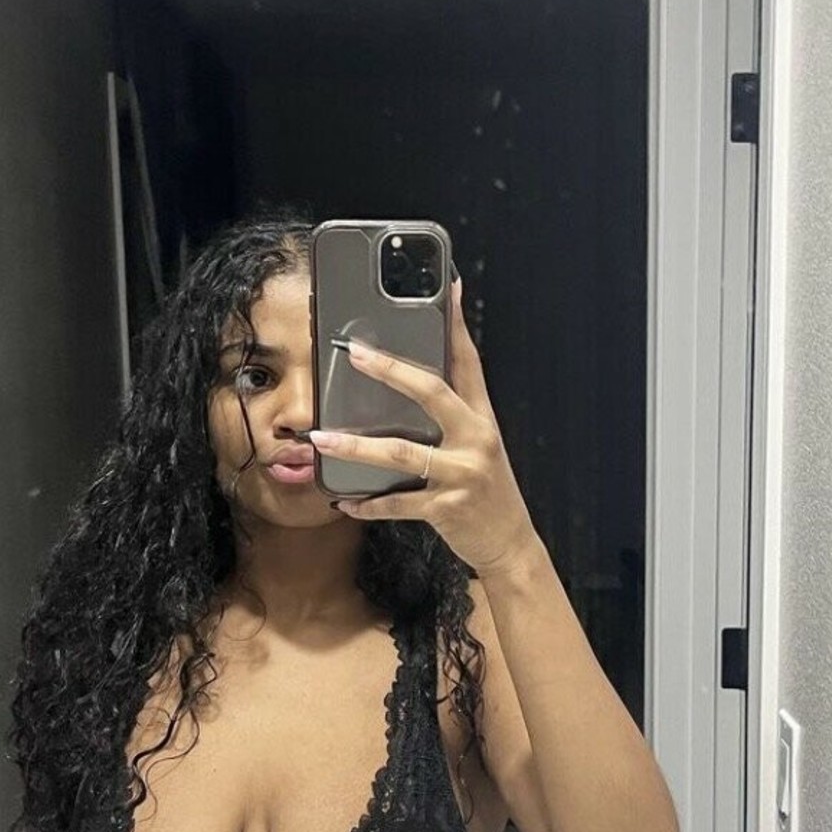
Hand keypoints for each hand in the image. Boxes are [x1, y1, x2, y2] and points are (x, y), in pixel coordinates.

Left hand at [305, 278, 538, 577]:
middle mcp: (476, 439)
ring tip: (321, 439)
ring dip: (357, 447)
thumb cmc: (485, 488)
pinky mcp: (447, 508)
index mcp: (482, 418)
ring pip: (403, 454)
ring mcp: (462, 474)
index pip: (469, 362)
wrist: (511, 543)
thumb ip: (453, 414)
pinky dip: (368, 504)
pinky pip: (398, 504)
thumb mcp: (479, 445)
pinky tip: (345, 501)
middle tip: (354, 353)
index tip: (446, 288)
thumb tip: (415, 382)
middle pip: (432, 393)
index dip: (457, 324)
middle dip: (391, 370)